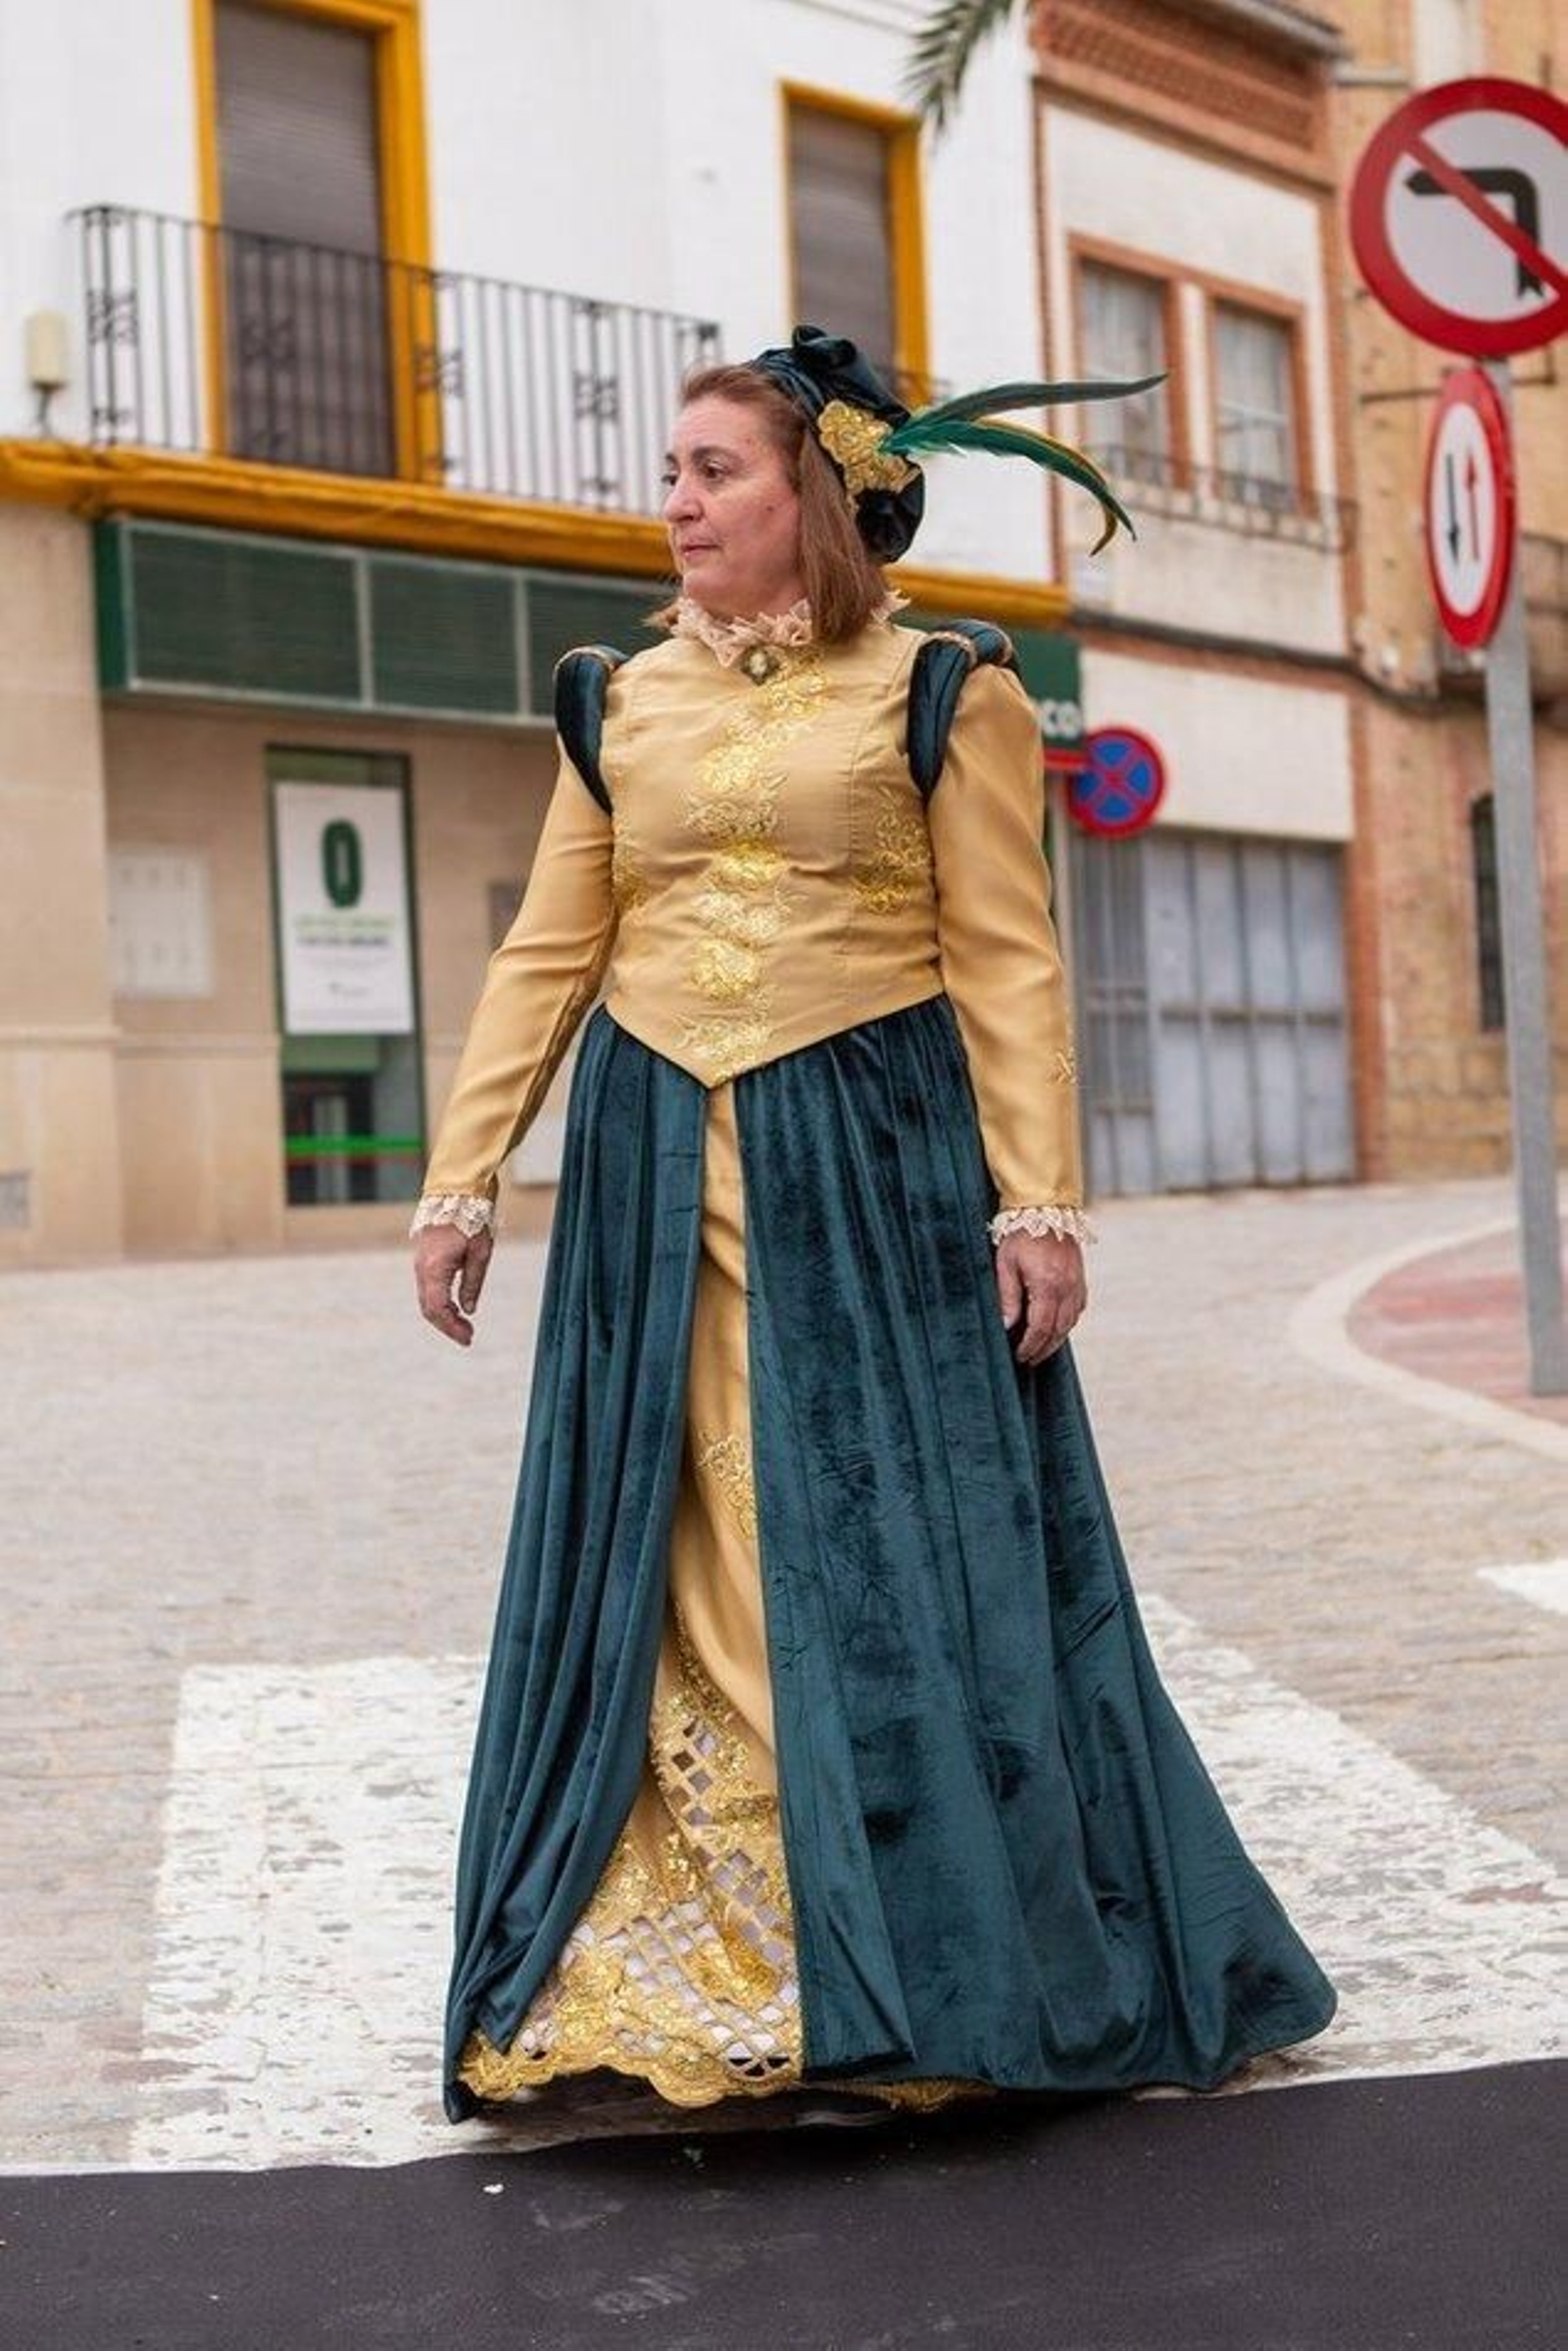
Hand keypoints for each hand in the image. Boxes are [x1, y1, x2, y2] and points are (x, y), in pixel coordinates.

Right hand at [414, 1224, 493, 1346]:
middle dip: (447, 1325)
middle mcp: (422, 1269)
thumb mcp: (480, 1254)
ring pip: (426, 1300)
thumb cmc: (471, 1220)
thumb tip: (468, 1309)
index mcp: (434, 1269)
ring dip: (444, 1315)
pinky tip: (456, 1307)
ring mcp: (421, 1265)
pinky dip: (440, 1303)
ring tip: (465, 1325)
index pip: (437, 1308)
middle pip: (429, 1308)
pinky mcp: (425, 1261)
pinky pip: (428, 1289)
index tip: (468, 1337)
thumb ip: (472, 1283)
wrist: (457, 1193)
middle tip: (469, 1336)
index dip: (451, 1327)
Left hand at [995, 1230, 1085, 1366]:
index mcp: (1047, 1286)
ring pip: (1070, 1323)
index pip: (1040, 1328)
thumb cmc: (1020, 1236)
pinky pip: (1078, 1309)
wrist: (1045, 1209)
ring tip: (1040, 1349)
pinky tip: (1056, 1327)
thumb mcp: (1006, 1265)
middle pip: (1058, 1331)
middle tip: (1028, 1360)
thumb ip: (1007, 1297)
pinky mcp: (1080, 1279)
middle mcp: (1067, 1288)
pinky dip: (1067, 1323)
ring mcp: (1077, 1284)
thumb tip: (1007, 1326)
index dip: (1029, 1346)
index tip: (1019, 1356)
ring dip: (1056, 1339)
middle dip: (1043, 1349)